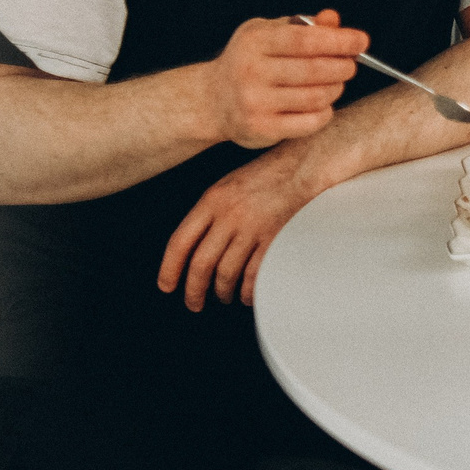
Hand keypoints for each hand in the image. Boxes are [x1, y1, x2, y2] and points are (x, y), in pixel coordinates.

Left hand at [158, 138, 331, 309]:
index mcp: (212, 201)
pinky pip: (254, 275)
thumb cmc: (265, 176)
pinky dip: (247, 291)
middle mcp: (229, 215)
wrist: (303, 166)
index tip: (167, 286)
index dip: (169, 269)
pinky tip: (246, 293)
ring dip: (223, 292)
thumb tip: (192, 247)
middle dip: (194, 290)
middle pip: (202, 264)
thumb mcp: (226, 186)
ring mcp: (253, 228)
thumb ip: (208, 213)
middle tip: (194, 303)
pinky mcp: (275, 239)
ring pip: (227, 273)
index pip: (180, 242)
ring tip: (224, 296)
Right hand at [200, 11, 364, 148]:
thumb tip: (333, 19)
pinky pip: (310, 121)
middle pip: (315, 70)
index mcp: (254, 42)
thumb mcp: (269, 34)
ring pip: (316, 96)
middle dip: (343, 66)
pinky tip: (322, 104)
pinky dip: (325, 112)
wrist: (212, 99)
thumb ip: (303, 27)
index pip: (305, 40)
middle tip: (350, 65)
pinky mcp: (262, 128)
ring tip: (335, 83)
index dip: (339, 40)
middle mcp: (251, 71)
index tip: (362, 41)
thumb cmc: (249, 61)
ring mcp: (255, 102)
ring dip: (336, 89)